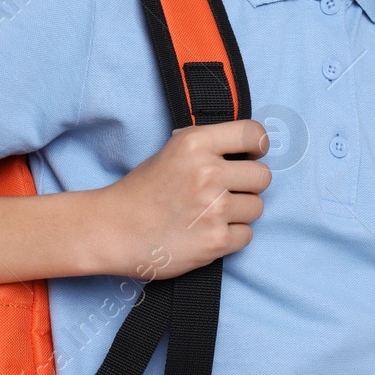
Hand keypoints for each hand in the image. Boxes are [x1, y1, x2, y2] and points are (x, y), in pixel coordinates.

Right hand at [99, 119, 270, 281]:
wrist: (112, 230)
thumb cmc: (142, 190)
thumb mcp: (173, 150)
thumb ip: (208, 144)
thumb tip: (248, 145)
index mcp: (196, 143)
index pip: (254, 134)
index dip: (258, 146)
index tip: (252, 156)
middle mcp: (208, 172)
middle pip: (262, 176)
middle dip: (247, 186)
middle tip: (224, 193)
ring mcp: (214, 208)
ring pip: (257, 207)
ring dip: (238, 213)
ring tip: (209, 215)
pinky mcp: (215, 240)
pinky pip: (247, 235)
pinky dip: (230, 237)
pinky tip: (206, 233)